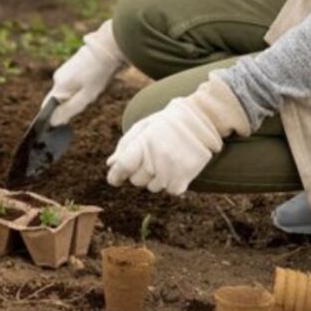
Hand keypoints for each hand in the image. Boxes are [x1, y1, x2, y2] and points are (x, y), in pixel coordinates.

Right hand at [47, 19, 127, 125]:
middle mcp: (58, 78)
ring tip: (92, 91)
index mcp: (58, 86)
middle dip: (67, 107)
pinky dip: (78, 89)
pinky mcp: (72, 66)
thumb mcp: (86, 96)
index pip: (47, 107)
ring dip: (75, 97)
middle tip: (85, 105)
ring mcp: (64, 71)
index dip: (51, 118)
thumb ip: (68, 110)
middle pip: (57, 100)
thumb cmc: (98, 73)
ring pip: (65, 91)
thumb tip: (53, 122)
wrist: (108, 48)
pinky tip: (92, 84)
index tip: (60, 126)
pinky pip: (71, 83)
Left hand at [106, 75, 249, 194]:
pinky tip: (175, 169)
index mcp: (143, 142)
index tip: (114, 179)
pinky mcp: (185, 178)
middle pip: (136, 180)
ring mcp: (171, 169)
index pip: (123, 167)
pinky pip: (170, 191)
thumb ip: (125, 146)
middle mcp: (157, 158)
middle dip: (139, 172)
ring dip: (155, 178)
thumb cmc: (166, 122)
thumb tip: (111, 165)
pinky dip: (171, 184)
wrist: (200, 120)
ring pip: (152, 187)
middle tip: (150, 158)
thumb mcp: (143, 127)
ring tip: (164, 161)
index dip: (115, 175)